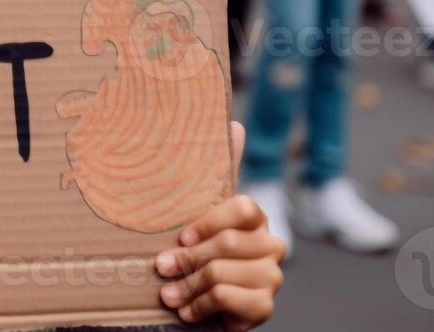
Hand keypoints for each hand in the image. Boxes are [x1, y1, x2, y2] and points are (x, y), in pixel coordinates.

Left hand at [155, 122, 284, 330]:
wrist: (206, 308)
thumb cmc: (200, 255)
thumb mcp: (201, 215)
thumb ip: (219, 174)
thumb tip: (236, 123)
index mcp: (254, 219)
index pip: (242, 207)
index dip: (209, 221)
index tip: (181, 235)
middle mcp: (271, 245)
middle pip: (229, 243)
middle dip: (188, 258)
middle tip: (161, 267)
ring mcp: (271, 278)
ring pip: (222, 274)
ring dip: (187, 286)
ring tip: (169, 293)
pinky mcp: (265, 307)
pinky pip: (225, 299)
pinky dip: (198, 306)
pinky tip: (187, 310)